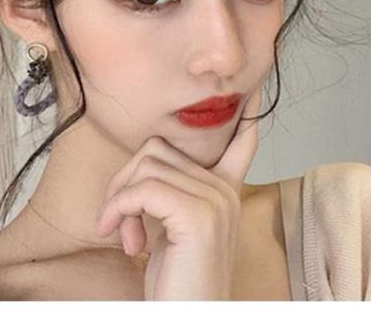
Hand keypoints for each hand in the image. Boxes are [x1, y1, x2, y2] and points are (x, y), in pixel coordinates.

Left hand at [94, 87, 261, 299]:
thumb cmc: (177, 282)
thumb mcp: (175, 228)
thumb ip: (174, 191)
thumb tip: (150, 159)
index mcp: (225, 190)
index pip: (243, 141)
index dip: (247, 112)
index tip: (251, 88)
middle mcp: (225, 190)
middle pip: (158, 148)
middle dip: (126, 180)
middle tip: (121, 220)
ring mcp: (216, 200)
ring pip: (146, 164)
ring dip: (120, 199)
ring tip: (126, 233)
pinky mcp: (199, 215)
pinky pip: (142, 189)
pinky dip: (120, 209)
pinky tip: (123, 237)